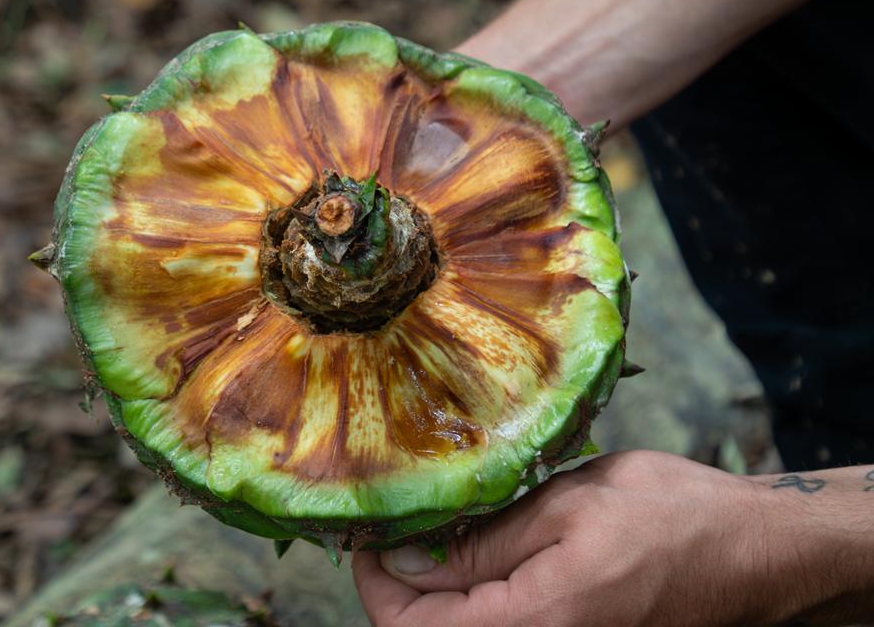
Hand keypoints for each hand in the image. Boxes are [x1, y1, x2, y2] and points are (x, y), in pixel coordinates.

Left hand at [353, 450, 834, 626]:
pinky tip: (477, 541)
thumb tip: (408, 559)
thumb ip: (484, 541)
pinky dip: (473, 591)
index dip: (374, 582)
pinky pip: (500, 623)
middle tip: (397, 517)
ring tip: (434, 520)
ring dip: (435, 585)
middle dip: (401, 581)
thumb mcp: (568, 506)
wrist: (753, 550)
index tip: (367, 531)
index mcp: (535, 622)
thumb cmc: (672, 516)